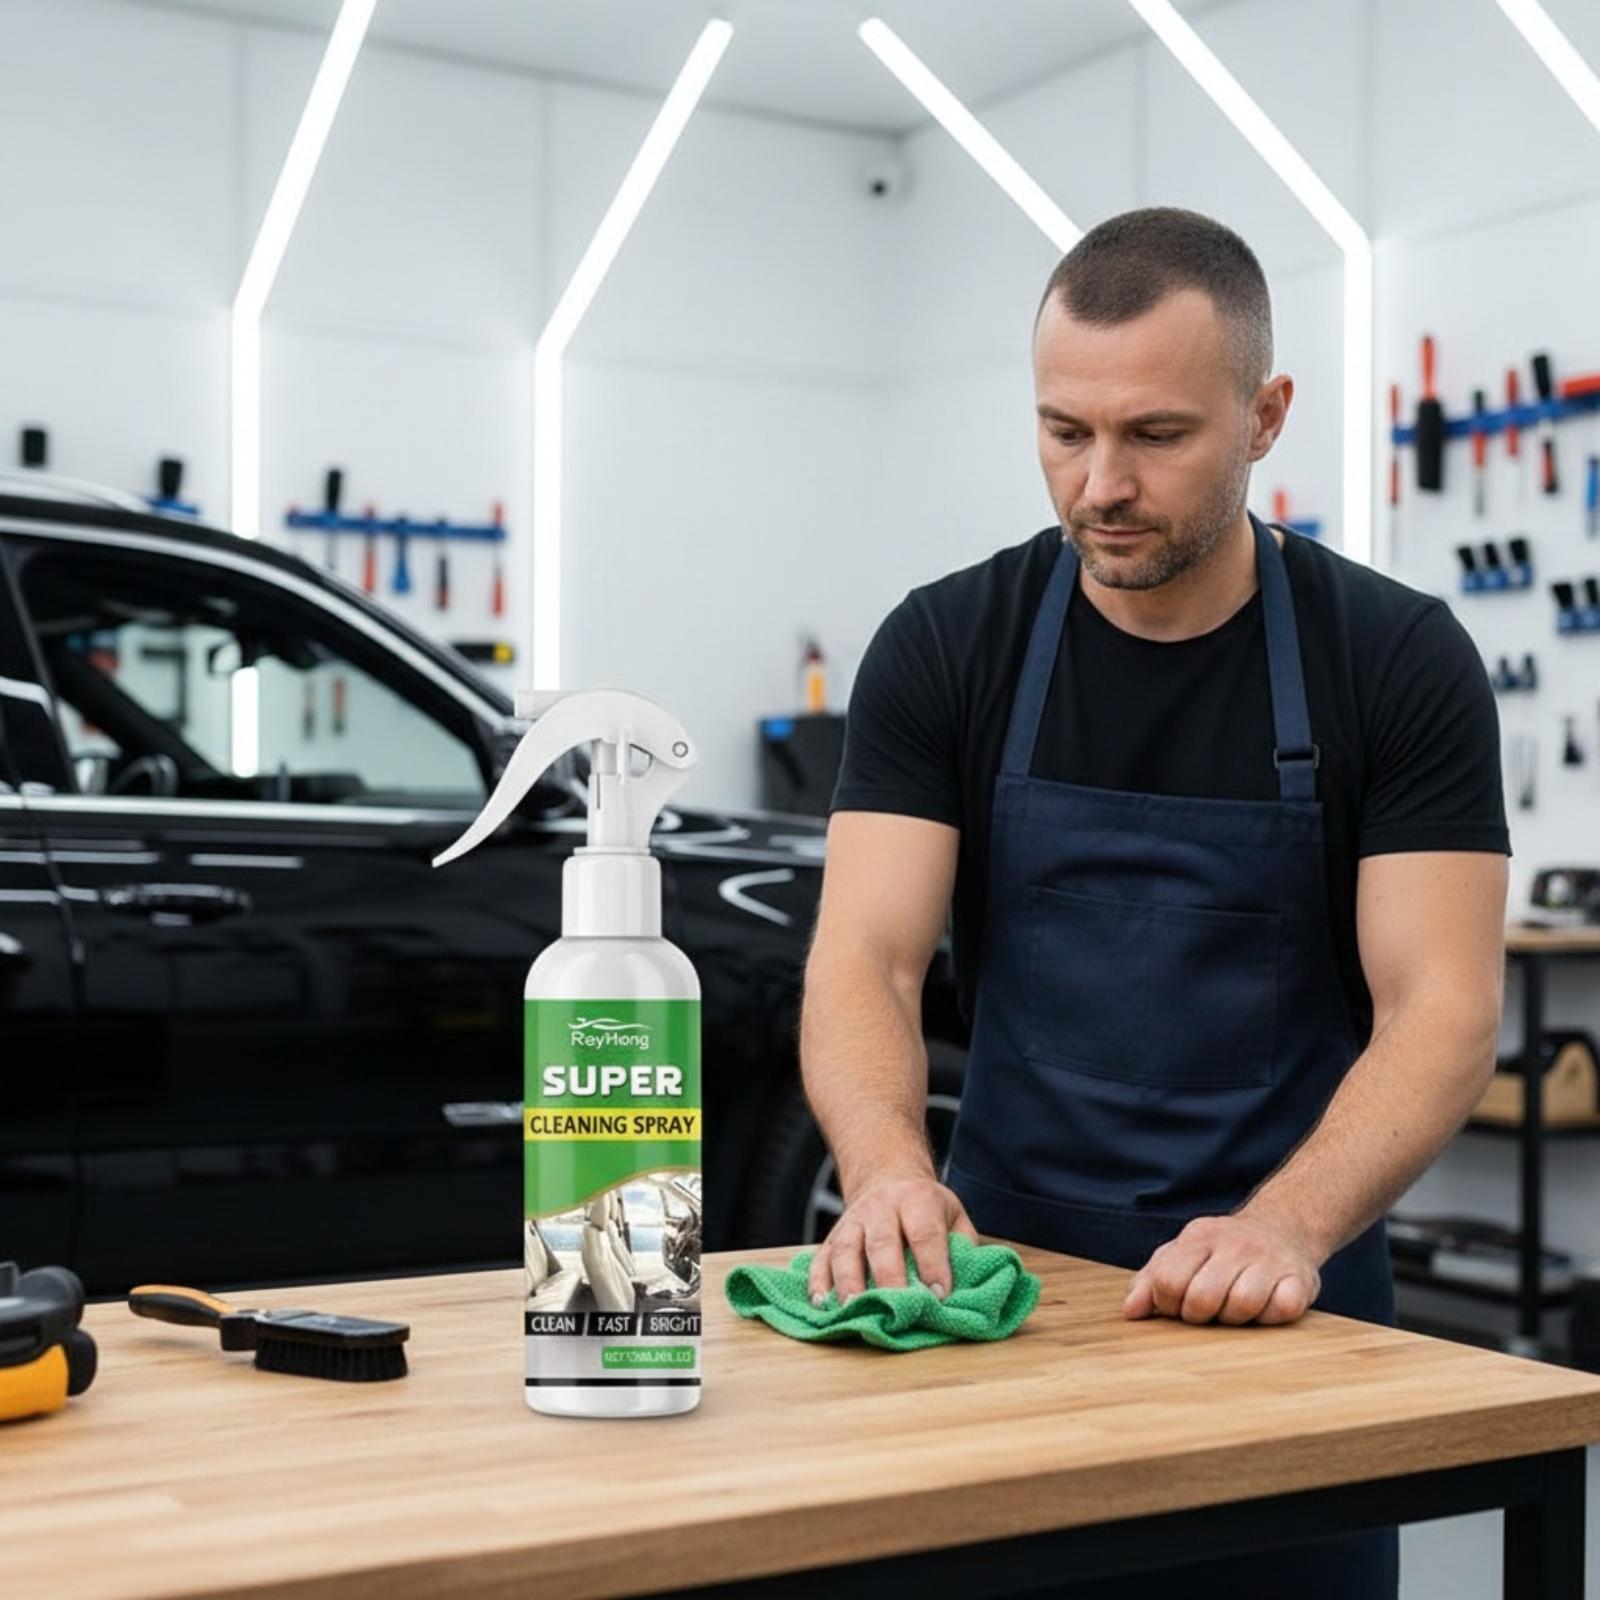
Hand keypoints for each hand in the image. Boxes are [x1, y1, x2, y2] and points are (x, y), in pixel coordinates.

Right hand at [806, 1171, 978, 1306]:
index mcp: (917, 1200)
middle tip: (897, 1308)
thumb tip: (967, 1289)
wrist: (887, 1179)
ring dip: (849, 1282)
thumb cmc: (926, 1208)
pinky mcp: (832, 1238)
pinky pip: (820, 1258)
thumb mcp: (954, 1216)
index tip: (940, 1296)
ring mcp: (852, 1222)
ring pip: (846, 1250)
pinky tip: (822, 1305)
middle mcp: (881, 1208)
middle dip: (890, 1278)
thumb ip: (963, 1248)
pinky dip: (818, 1282)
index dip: (933, 1264)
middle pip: (882, 1243)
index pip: (925, 1233)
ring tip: (854, 1309)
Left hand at [1121, 1212, 1323, 1325]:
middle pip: (1202, 1298)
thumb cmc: (1222, 1252)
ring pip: (1242, 1305)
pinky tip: (1267, 1307)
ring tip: (1236, 1308)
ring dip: (1236, 1319)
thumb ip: (1150, 1280)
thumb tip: (1130, 1313)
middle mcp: (1234, 1245)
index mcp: (1199, 1237)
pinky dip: (1271, 1316)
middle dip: (1200, 1315)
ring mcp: (1268, 1260)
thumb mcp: (1182, 1254)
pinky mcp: (1300, 1279)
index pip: (1168, 1280)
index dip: (1168, 1304)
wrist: (1283, 1228)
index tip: (1178, 1304)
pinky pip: (1282, 1309)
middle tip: (1209, 1310)